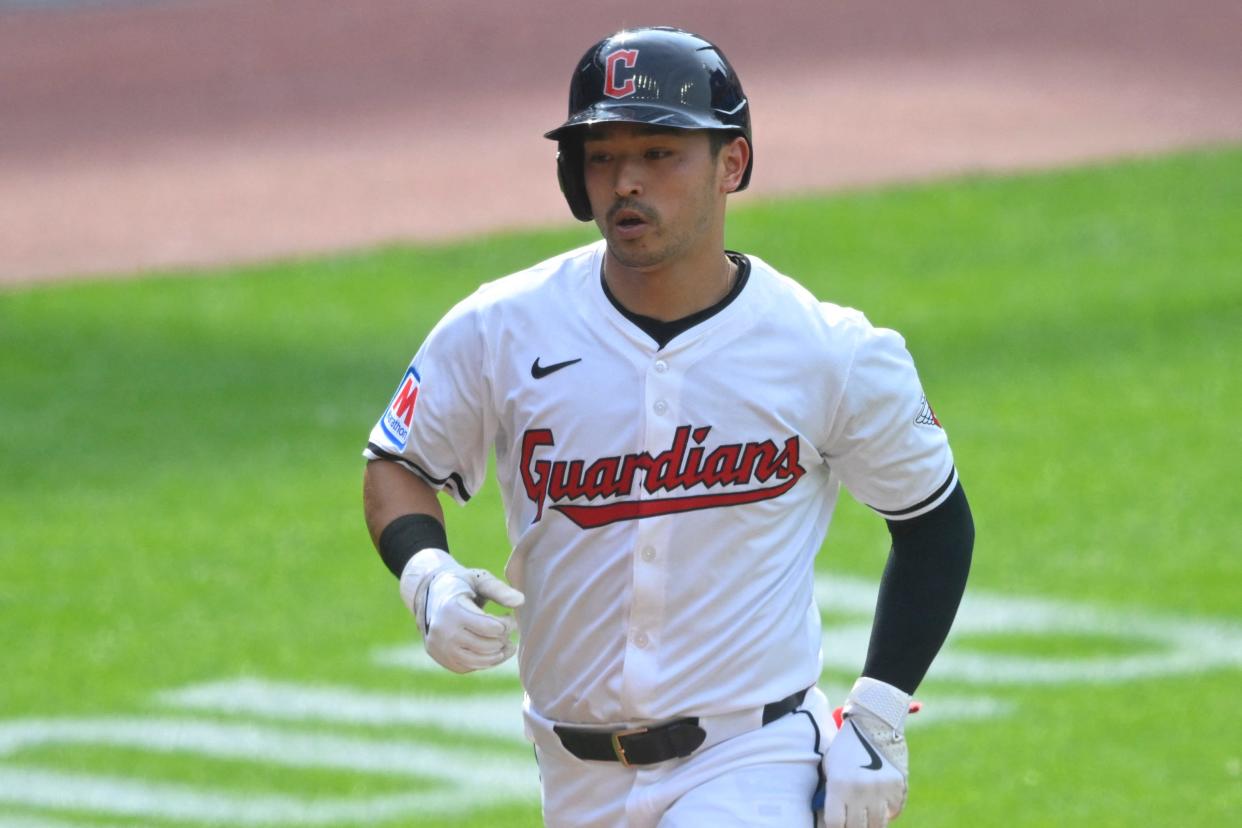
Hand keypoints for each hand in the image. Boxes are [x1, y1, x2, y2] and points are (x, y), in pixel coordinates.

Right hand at [399, 549, 524, 672]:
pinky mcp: (442, 659)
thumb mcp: (479, 580)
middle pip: (486, 646)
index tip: (510, 617)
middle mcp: (443, 632)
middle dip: (503, 639)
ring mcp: (441, 648)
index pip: (490, 627)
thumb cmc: (462, 585)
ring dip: (498, 654)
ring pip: (479, 662)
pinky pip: (470, 667)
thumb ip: (499, 590)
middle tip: (507, 630)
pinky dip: (485, 661)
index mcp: (452, 610)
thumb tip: (521, 601)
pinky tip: (492, 650)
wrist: (430, 595)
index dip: (508, 624)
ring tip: (506, 644)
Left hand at [819, 678, 911, 827]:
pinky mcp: (898, 786)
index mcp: (839, 785)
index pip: (836, 823)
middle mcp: (860, 790)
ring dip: (871, 824)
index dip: (836, 827)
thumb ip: (831, 793)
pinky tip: (880, 804)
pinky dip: (887, 812)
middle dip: (853, 827)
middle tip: (852, 821)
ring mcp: (881, 790)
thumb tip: (832, 820)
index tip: (838, 824)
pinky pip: (894, 811)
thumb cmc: (846, 746)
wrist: (873, 722)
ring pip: (877, 825)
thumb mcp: (831, 766)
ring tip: (866, 817)